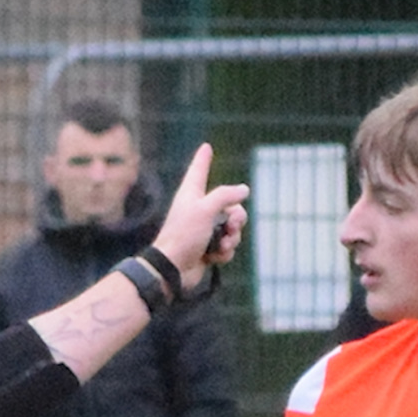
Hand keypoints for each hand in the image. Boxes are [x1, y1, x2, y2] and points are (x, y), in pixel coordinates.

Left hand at [148, 144, 248, 289]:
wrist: (173, 269)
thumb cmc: (184, 235)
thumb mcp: (205, 208)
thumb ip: (226, 195)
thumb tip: (244, 190)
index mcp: (191, 195)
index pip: (198, 171)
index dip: (203, 159)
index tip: (205, 147)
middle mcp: (198, 210)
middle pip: (230, 205)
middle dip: (237, 217)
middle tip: (232, 224)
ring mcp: (204, 230)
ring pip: (232, 228)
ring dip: (232, 238)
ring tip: (222, 244)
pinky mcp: (208, 249)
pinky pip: (228, 246)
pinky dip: (225, 252)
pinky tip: (215, 257)